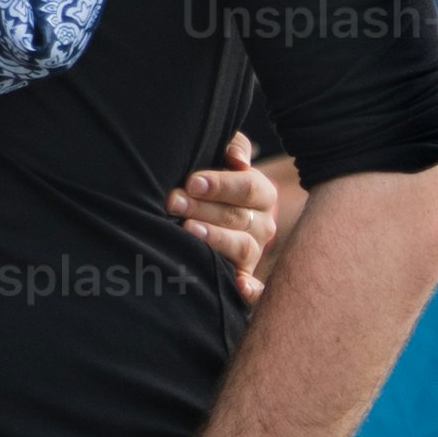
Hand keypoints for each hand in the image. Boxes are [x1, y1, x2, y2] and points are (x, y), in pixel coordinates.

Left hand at [173, 134, 290, 300]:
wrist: (214, 209)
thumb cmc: (213, 178)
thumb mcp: (224, 156)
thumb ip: (233, 147)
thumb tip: (238, 160)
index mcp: (262, 193)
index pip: (248, 187)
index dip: (220, 184)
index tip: (191, 181)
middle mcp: (264, 223)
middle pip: (237, 217)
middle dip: (202, 209)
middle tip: (173, 202)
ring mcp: (256, 250)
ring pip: (242, 247)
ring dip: (216, 239)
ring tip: (188, 231)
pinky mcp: (244, 274)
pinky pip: (254, 286)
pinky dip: (250, 290)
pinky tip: (240, 287)